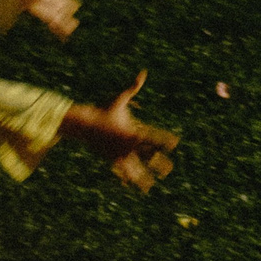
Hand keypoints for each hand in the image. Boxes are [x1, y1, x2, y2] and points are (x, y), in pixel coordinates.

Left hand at [21, 0, 81, 40]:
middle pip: (68, 1)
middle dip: (72, 3)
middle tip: (77, 4)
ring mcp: (54, 9)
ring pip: (65, 15)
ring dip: (69, 19)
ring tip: (74, 24)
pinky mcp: (50, 19)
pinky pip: (58, 27)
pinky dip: (62, 33)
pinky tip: (65, 39)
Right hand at [64, 70, 179, 192]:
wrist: (84, 124)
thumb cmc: (103, 110)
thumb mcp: (120, 99)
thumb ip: (133, 88)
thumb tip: (143, 73)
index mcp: (132, 131)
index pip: (153, 137)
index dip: (164, 140)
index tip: (175, 143)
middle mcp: (127, 145)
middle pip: (147, 156)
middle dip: (158, 163)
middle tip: (169, 170)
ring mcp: (118, 154)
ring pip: (133, 169)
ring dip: (142, 178)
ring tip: (149, 187)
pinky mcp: (110, 159)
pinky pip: (119, 170)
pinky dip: (125, 178)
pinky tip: (129, 186)